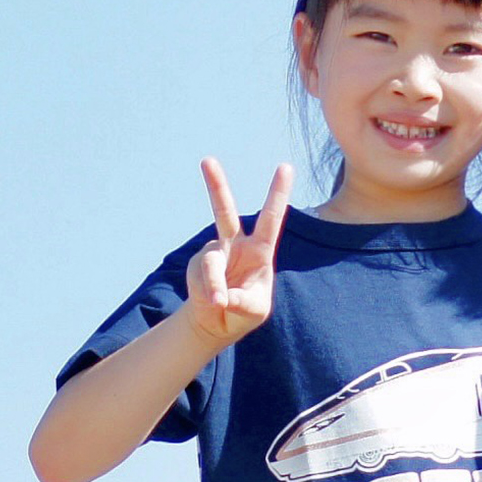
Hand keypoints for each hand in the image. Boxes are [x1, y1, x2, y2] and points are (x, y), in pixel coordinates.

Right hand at [185, 158, 293, 347]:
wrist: (216, 322)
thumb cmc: (243, 311)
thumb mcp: (254, 310)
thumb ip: (242, 302)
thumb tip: (221, 296)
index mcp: (260, 250)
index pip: (271, 218)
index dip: (278, 193)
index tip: (285, 166)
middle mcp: (236, 245)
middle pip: (224, 213)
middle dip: (215, 186)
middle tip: (207, 160)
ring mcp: (214, 253)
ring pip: (211, 263)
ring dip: (214, 285)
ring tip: (219, 303)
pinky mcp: (196, 265)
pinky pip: (201, 279)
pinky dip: (207, 293)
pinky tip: (212, 303)